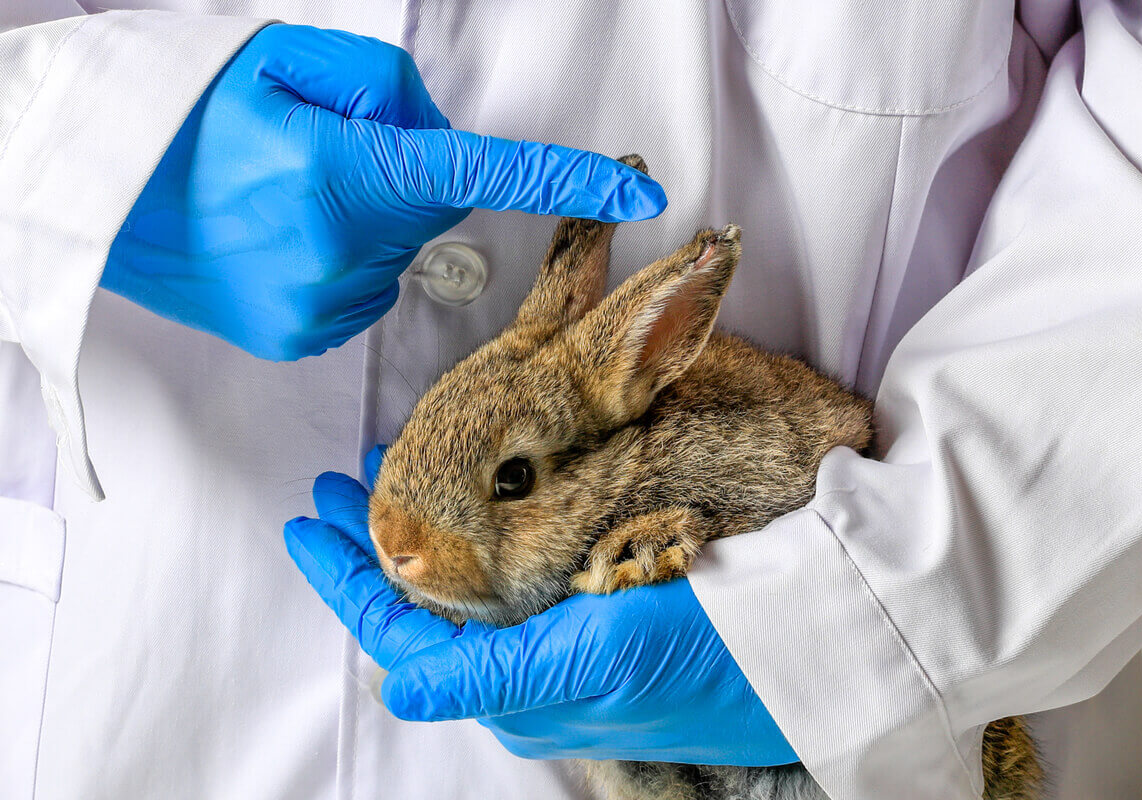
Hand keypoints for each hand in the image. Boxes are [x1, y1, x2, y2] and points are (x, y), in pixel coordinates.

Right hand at [103, 24, 665, 359]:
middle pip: (427, 213)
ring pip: (390, 259)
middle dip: (396, 184)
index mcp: (353, 174)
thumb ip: (388, 95)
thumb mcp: (293, 64)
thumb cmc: (196, 117)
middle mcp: (348, 253)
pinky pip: (356, 294)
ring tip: (284, 209)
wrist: (102, 190)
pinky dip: (337, 268)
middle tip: (320, 163)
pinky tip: (282, 247)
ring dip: (361, 230)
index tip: (634, 190)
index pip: (487, 174)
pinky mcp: (302, 337)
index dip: (569, 180)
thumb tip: (438, 143)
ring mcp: (324, 306)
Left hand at [284, 449, 797, 766]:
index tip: (308, 522)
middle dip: (377, 543)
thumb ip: (490, 676)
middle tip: (336, 485)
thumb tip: (397, 686)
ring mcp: (566, 632)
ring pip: (469, 582)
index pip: (403, 630)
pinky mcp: (601, 605)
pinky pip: (516, 568)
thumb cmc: (705, 656)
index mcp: (517, 687)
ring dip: (426, 530)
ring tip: (389, 481)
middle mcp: (532, 665)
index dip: (349, 577)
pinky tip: (473, 501)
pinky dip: (480, 529)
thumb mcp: (592, 664)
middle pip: (428, 601)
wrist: (811, 635)